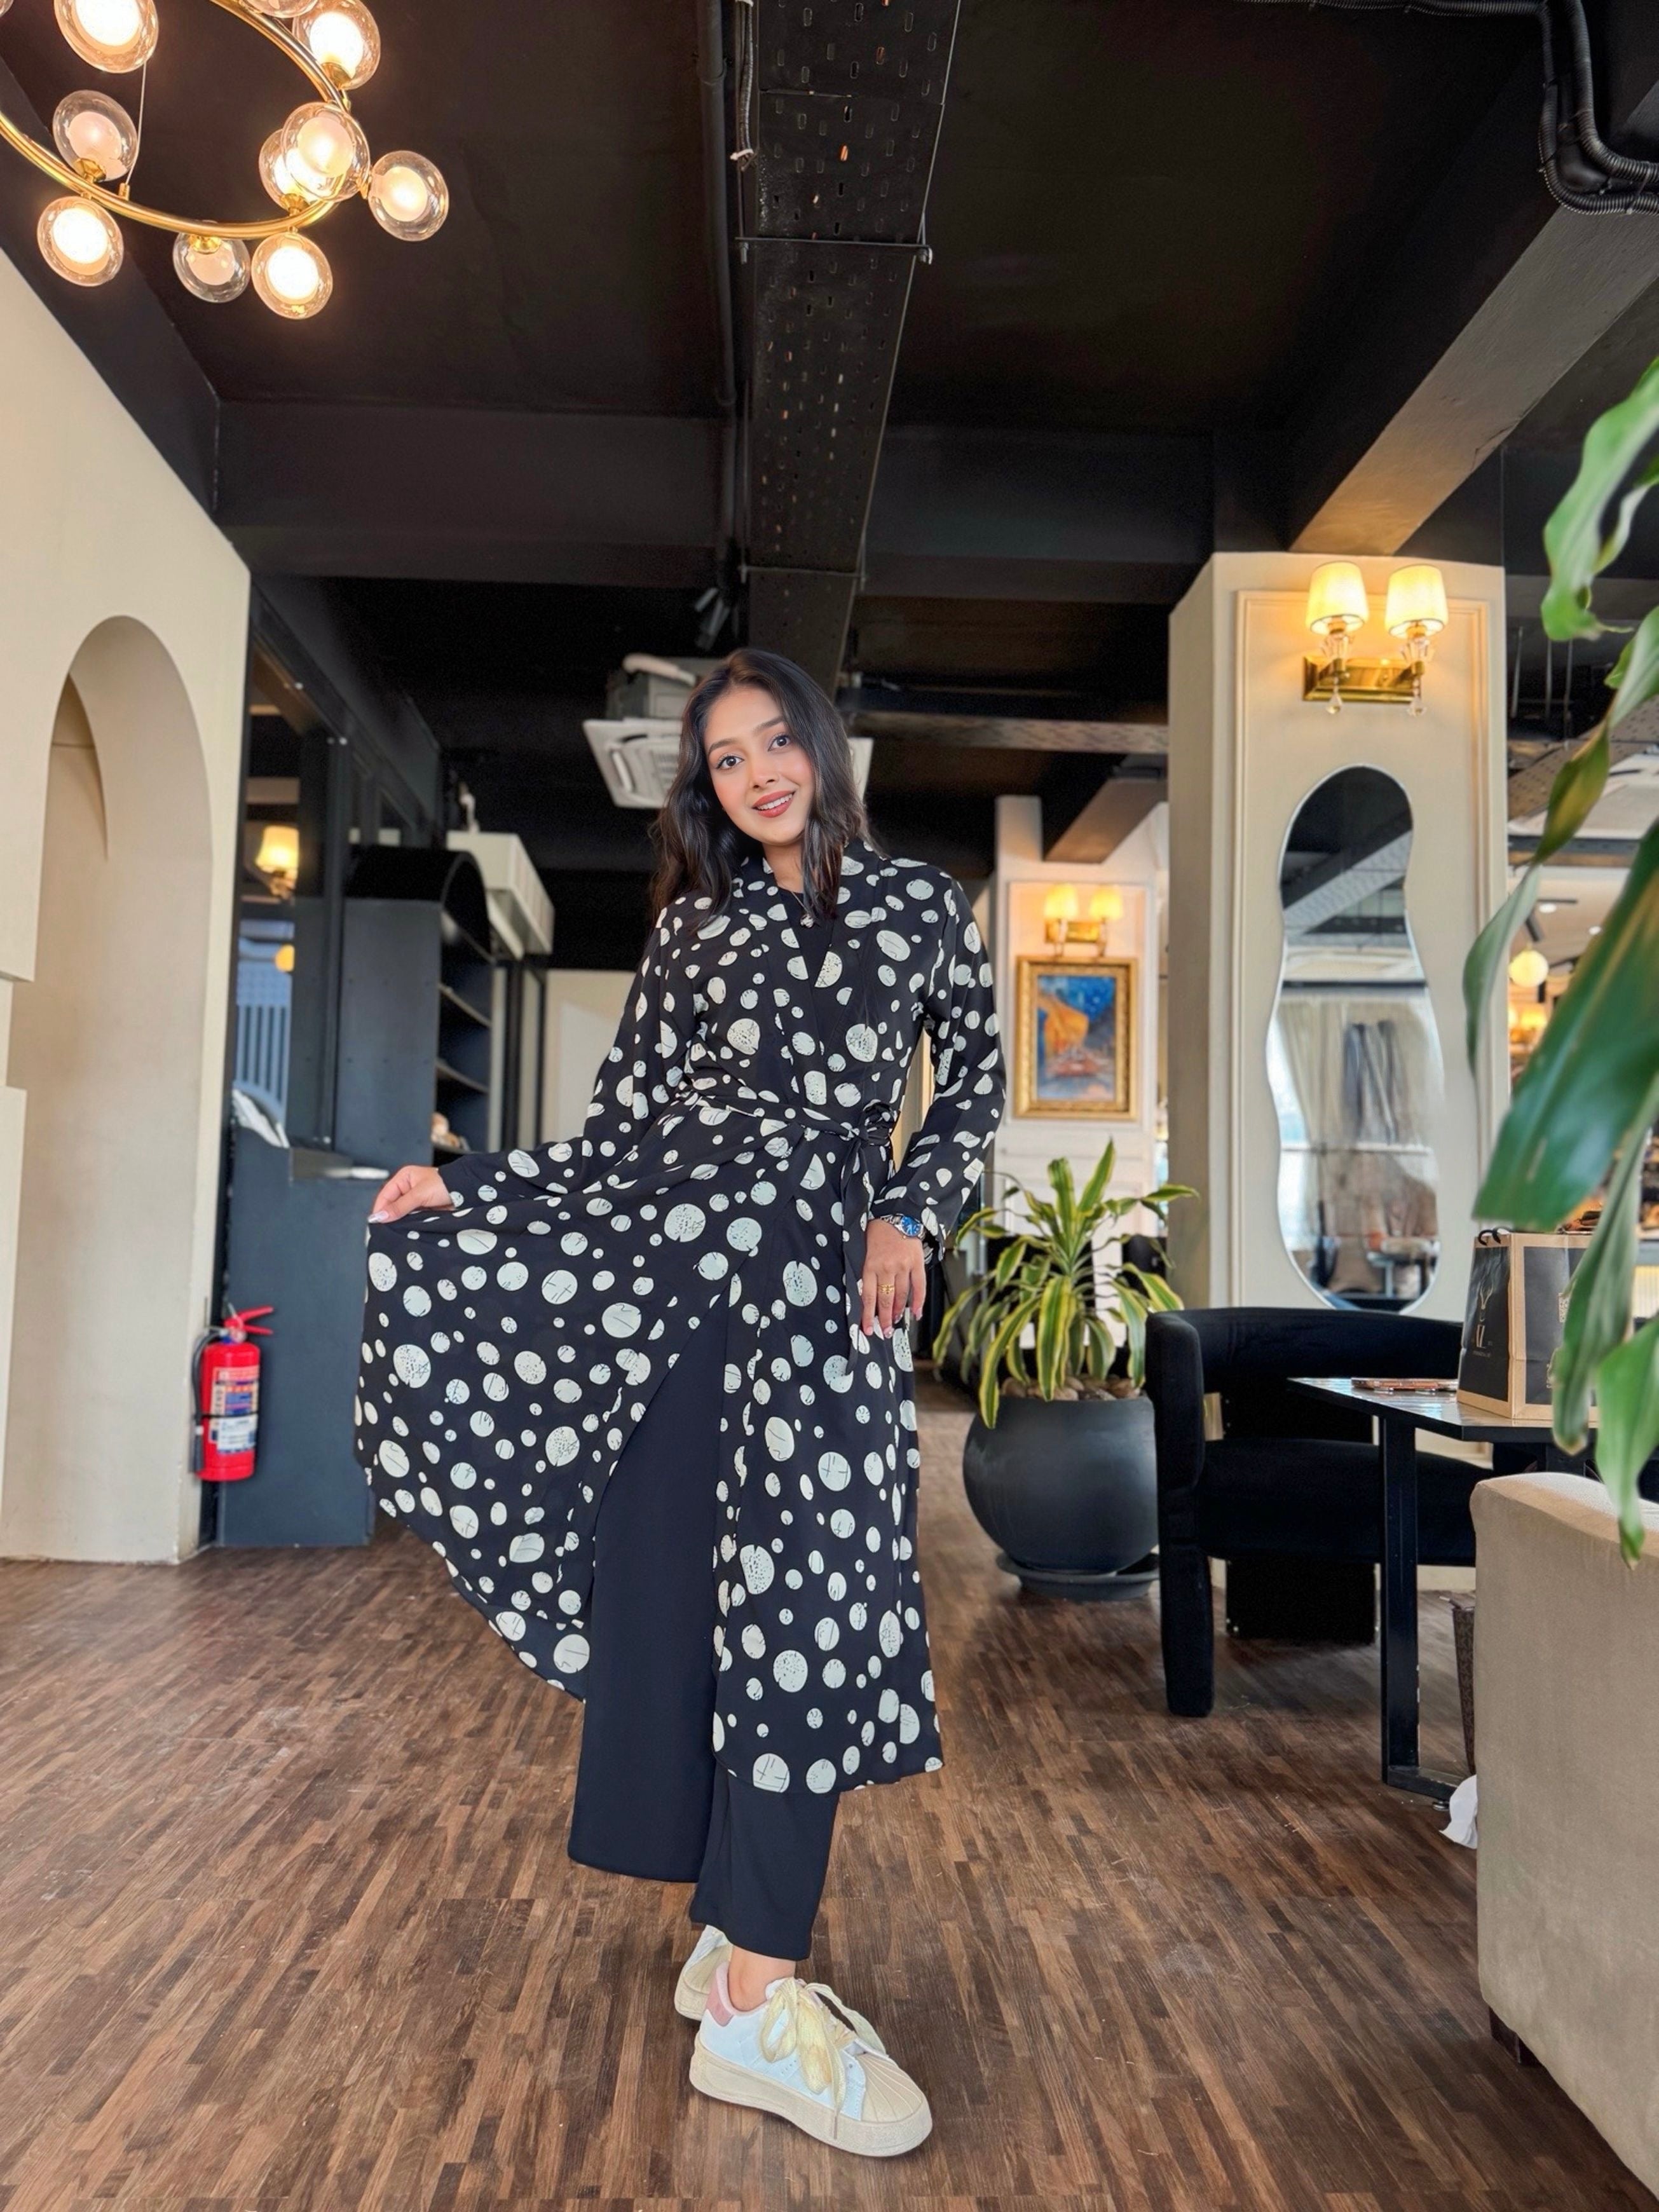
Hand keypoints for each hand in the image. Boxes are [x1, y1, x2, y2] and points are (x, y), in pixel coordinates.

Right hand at [368, 1164, 453, 1222]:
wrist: (467, 1191)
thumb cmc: (446, 1184)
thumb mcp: (420, 1194)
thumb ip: (400, 1206)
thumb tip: (381, 1216)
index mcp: (404, 1178)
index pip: (385, 1195)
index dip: (380, 1209)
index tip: (377, 1222)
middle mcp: (408, 1188)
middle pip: (391, 1205)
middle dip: (389, 1216)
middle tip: (385, 1228)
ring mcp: (415, 1200)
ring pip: (401, 1214)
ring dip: (400, 1221)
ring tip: (397, 1229)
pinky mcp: (423, 1210)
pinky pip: (411, 1219)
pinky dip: (409, 1224)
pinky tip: (408, 1229)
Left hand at [859, 1216, 926, 1339]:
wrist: (896, 1213)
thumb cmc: (877, 1233)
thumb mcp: (865, 1251)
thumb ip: (867, 1272)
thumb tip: (870, 1297)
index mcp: (870, 1265)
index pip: (868, 1296)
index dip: (867, 1315)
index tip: (867, 1329)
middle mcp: (886, 1268)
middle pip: (885, 1299)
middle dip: (884, 1319)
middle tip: (884, 1332)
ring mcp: (903, 1266)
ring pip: (901, 1295)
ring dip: (899, 1311)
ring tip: (895, 1322)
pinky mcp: (917, 1263)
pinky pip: (919, 1286)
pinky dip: (918, 1301)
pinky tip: (916, 1313)